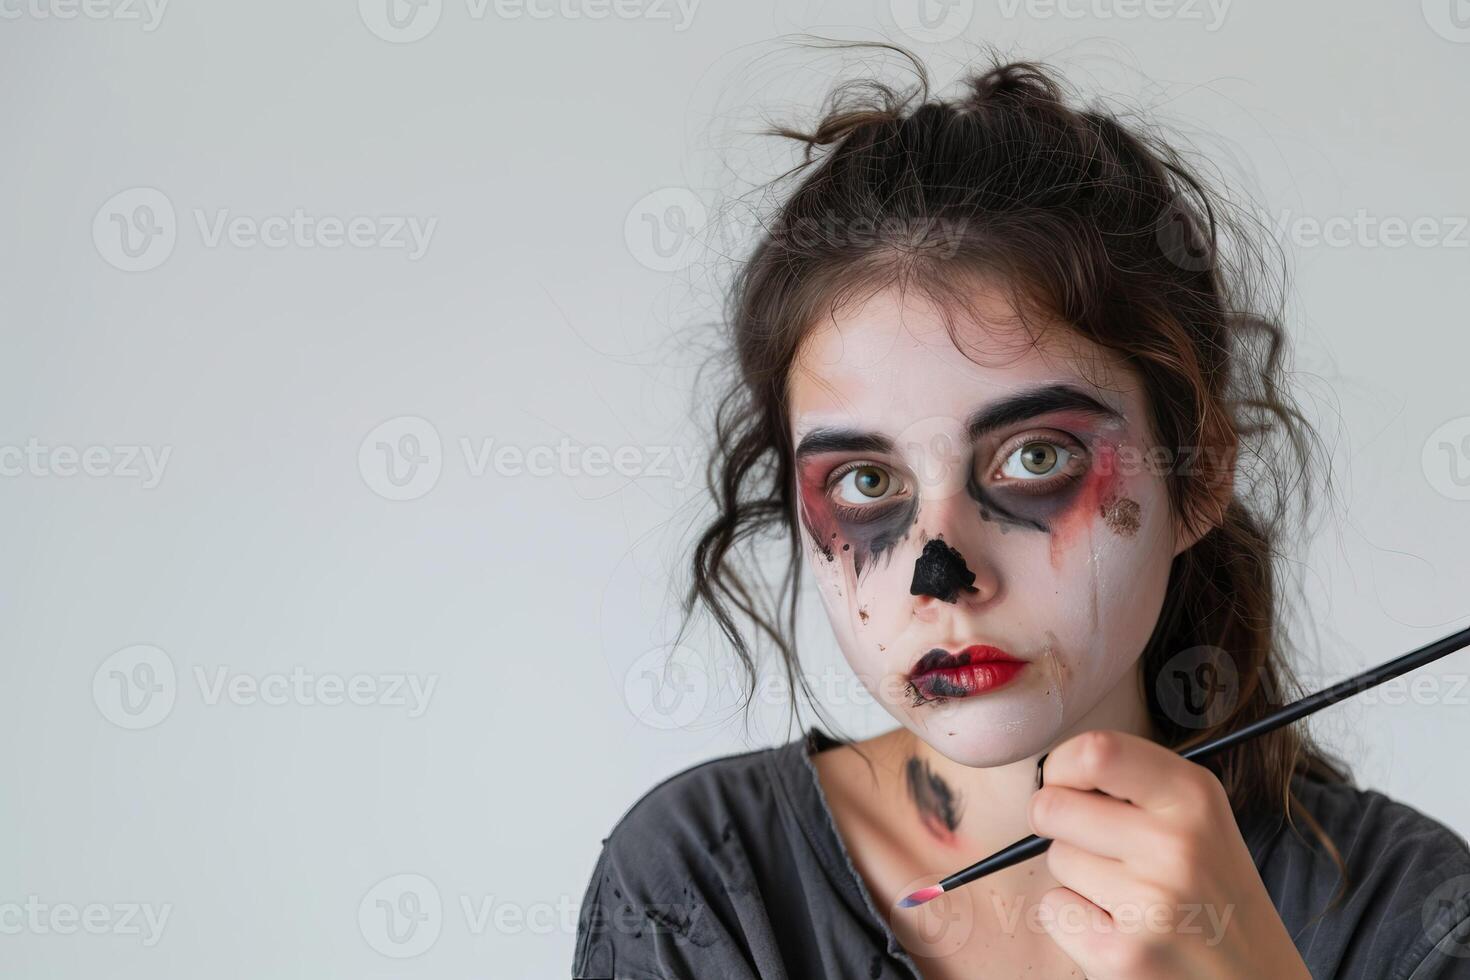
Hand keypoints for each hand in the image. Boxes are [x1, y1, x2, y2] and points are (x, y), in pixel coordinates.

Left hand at [1025, 729, 1309, 979]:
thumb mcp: (1197, 817)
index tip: (1065, 783)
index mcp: (1195, 796)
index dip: (1061, 766)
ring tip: (1129, 895)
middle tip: (1098, 846)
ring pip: (1056, 859)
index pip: (1095, 751)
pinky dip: (1075, 921)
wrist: (1256, 979)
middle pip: (1053, 807)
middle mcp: (1178, 845)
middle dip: (1059, 824)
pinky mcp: (1124, 955)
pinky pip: (1054, 910)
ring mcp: (1152, 903)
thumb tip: (1049, 775)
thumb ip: (1133, 783)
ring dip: (1077, 877)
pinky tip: (1121, 929)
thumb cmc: (1211, 891)